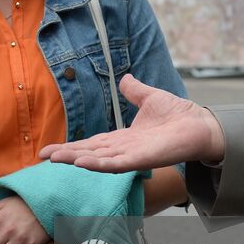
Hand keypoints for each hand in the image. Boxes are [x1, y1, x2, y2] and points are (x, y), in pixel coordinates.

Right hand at [38, 74, 225, 170]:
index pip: (91, 144)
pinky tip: (82, 163)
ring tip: (55, 160)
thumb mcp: (150, 98)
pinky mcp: (142, 160)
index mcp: (122, 138)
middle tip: (42, 157)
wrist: (201, 124)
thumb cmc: (179, 115)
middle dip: (65, 155)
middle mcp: (123, 150)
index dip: (70, 147)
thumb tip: (125, 78)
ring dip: (75, 160)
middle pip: (88, 153)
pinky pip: (116, 164)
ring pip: (97, 160)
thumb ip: (135, 91)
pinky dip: (98, 164)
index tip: (49, 150)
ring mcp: (132, 156)